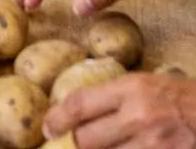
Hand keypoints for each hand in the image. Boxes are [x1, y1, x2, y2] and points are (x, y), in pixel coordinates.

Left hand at [44, 72, 195, 148]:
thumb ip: (115, 96)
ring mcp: (150, 145)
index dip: (57, 118)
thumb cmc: (178, 96)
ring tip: (105, 144)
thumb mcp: (144, 83)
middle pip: (85, 139)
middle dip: (78, 142)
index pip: (80, 104)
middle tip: (78, 140)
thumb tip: (80, 110)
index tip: (48, 127)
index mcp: (130, 89)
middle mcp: (137, 117)